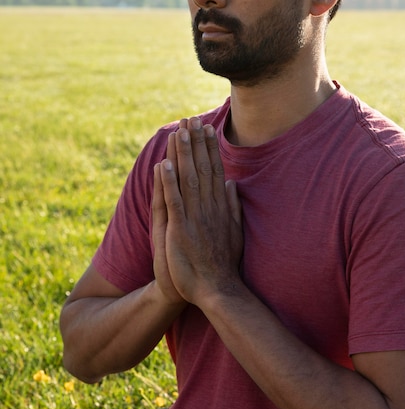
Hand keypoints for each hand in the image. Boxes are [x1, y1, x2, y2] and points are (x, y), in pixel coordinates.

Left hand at [158, 117, 242, 305]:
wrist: (217, 289)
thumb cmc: (223, 263)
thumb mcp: (235, 231)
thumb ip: (232, 206)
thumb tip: (231, 184)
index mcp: (220, 207)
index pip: (215, 171)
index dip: (210, 149)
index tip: (208, 129)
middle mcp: (209, 208)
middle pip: (202, 169)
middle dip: (196, 143)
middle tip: (191, 119)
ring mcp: (195, 218)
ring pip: (188, 179)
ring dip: (184, 155)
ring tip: (179, 132)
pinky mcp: (180, 230)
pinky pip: (174, 201)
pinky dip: (169, 182)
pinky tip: (164, 164)